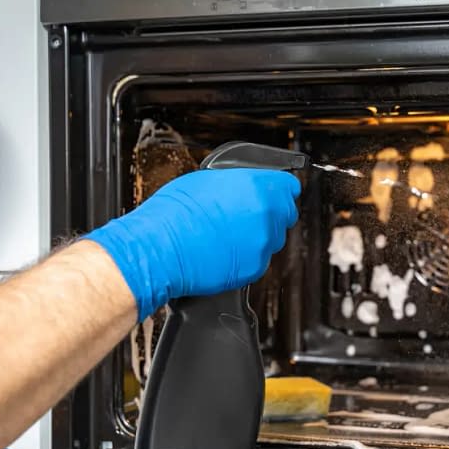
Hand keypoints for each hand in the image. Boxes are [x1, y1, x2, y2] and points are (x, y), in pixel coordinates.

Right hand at [87, 168, 300, 319]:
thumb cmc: (173, 213)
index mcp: (258, 186)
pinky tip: (223, 251)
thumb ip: (238, 182)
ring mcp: (263, 243)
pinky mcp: (255, 268)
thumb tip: (245, 185)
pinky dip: (246, 257)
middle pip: (285, 214)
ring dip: (257, 236)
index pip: (289, 186)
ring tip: (226, 235)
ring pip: (272, 238)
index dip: (280, 190)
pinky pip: (258, 260)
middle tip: (244, 216)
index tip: (275, 193)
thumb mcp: (206, 180)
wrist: (158, 249)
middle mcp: (266, 215)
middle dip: (270, 214)